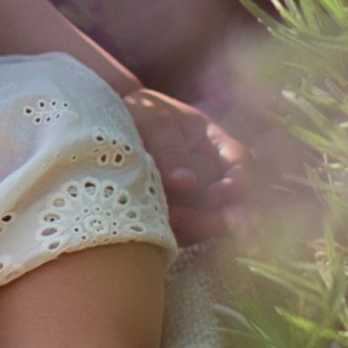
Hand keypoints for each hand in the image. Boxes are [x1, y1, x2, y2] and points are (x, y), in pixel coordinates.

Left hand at [122, 88, 247, 244]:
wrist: (105, 122)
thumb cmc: (139, 114)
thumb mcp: (155, 123)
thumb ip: (170, 150)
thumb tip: (186, 183)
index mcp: (216, 145)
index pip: (242, 165)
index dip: (238, 184)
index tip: (216, 196)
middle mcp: (211, 176)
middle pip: (231, 204)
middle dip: (215, 218)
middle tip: (183, 218)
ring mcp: (194, 199)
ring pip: (207, 224)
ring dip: (191, 228)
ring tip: (164, 220)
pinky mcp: (173, 218)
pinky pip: (181, 233)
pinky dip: (172, 234)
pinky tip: (151, 227)